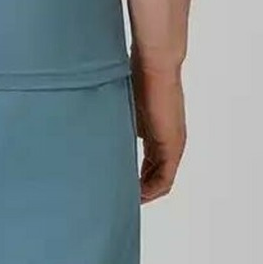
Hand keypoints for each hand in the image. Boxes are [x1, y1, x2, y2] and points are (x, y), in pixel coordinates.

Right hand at [129, 51, 185, 203]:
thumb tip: (88, 131)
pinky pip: (164, 179)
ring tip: (122, 199)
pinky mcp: (173, 146)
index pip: (148, 166)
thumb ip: (114, 123)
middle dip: (137, 189)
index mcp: (156, 134)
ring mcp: (173, 144)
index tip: (115, 186)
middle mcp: (168, 142)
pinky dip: (150, 190)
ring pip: (160, 181)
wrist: (154, 64)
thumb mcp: (121, 107)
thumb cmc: (137, 76)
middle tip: (117, 198)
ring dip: (143, 193)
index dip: (133, 180)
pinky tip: (134, 195)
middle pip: (155, 177)